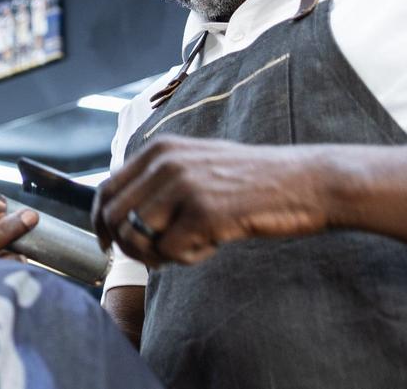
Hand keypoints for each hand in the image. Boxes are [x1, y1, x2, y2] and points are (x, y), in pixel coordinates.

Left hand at [92, 134, 333, 266]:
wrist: (305, 182)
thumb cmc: (252, 181)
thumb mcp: (198, 163)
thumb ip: (159, 180)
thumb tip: (118, 214)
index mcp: (160, 149)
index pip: (107, 189)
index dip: (102, 223)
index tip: (108, 245)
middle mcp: (165, 162)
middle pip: (115, 217)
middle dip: (129, 246)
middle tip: (157, 257)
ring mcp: (182, 185)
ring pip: (138, 238)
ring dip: (161, 254)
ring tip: (194, 244)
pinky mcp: (202, 212)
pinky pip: (170, 253)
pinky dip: (189, 258)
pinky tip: (214, 244)